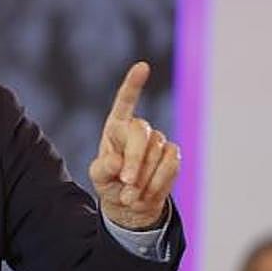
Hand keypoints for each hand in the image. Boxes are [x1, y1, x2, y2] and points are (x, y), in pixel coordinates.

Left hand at [89, 62, 180, 229]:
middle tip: (126, 183)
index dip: (133, 85)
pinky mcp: (173, 154)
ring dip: (144, 178)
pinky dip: (158, 182)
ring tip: (130, 195)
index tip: (143, 66)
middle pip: (141, 133)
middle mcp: (138, 129)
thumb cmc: (110, 184)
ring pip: (157, 152)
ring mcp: (158, 140)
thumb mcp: (99, 178)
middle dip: (134, 160)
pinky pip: (171, 164)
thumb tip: (117, 162)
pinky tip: (146, 194)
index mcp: (116, 127)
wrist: (130, 204)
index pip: (125, 102)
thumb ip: (102, 169)